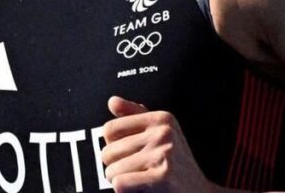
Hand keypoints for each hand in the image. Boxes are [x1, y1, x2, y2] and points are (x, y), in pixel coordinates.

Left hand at [101, 96, 217, 192]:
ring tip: (140, 182)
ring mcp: (163, 155)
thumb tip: (112, 101)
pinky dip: (124, 192)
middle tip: (137, 173)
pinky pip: (120, 184)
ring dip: (120, 182)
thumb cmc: (176, 165)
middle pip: (108, 152)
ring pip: (112, 171)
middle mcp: (163, 133)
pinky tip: (141, 190)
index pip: (110, 129)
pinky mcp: (162, 178)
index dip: (113, 147)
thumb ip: (134, 116)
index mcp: (162, 119)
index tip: (129, 155)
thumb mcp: (160, 134)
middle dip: (115, 168)